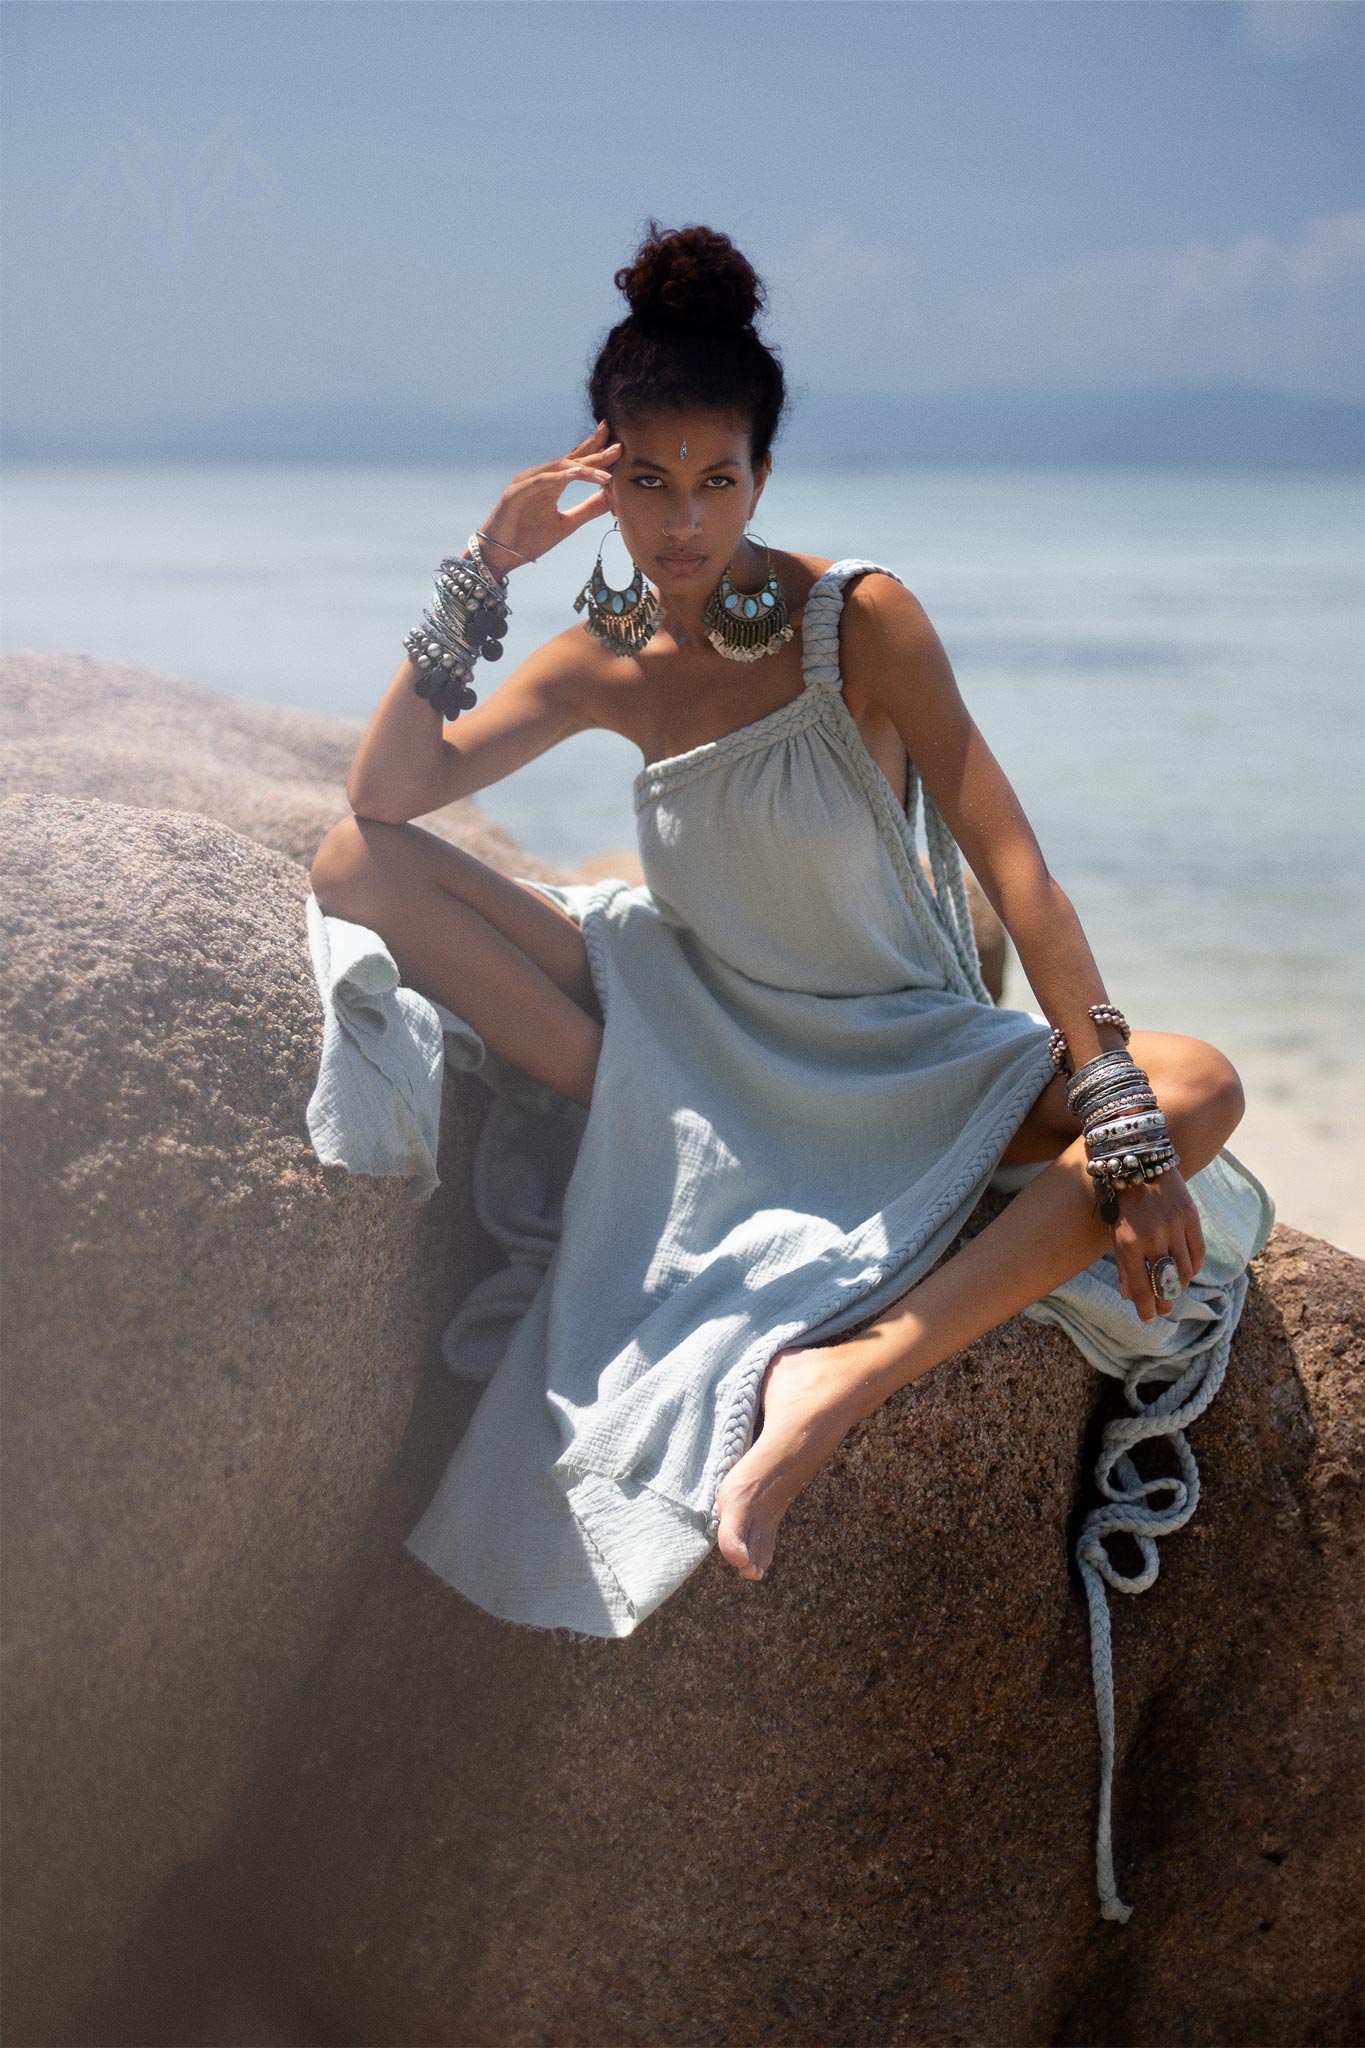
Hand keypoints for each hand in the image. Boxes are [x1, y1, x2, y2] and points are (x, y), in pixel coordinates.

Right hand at [476, 421, 621, 571]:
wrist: (500, 555)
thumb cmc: (528, 539)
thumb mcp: (567, 524)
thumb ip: (588, 509)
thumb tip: (612, 498)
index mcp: (552, 483)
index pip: (577, 463)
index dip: (596, 452)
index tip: (618, 445)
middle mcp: (540, 477)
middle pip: (571, 459)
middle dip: (595, 451)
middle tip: (618, 445)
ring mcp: (528, 482)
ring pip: (559, 467)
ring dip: (584, 466)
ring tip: (606, 468)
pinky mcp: (516, 492)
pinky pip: (541, 480)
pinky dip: (560, 476)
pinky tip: (577, 474)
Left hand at [1110, 1166, 1205, 1322]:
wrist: (1139, 1161)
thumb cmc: (1121, 1199)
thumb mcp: (1114, 1231)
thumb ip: (1123, 1265)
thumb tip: (1129, 1296)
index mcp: (1129, 1243)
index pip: (1142, 1286)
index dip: (1147, 1308)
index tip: (1149, 1319)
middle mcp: (1154, 1238)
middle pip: (1165, 1283)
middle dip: (1165, 1302)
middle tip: (1164, 1311)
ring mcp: (1175, 1227)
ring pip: (1184, 1271)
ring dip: (1179, 1286)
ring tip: (1173, 1291)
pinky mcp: (1191, 1217)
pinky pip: (1198, 1253)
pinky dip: (1193, 1267)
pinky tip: (1187, 1273)